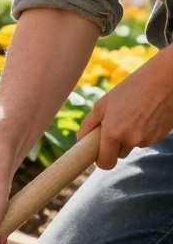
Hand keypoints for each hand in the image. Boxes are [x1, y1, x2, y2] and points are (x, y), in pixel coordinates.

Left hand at [78, 47, 172, 168]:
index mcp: (113, 133)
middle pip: (119, 154)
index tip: (99, 155)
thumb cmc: (131, 88)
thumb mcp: (103, 103)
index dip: (101, 161)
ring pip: (133, 145)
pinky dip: (144, 132)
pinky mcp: (161, 137)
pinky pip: (146, 140)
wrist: (165, 80)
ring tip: (134, 114)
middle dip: (116, 144)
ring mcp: (148, 140)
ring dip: (131, 136)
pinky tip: (147, 115)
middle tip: (117, 123)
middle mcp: (130, 140)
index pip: (105, 163)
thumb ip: (89, 124)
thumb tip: (80, 139)